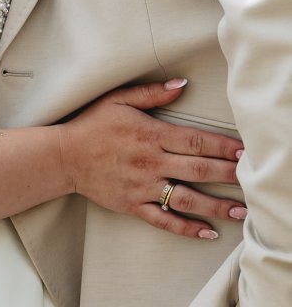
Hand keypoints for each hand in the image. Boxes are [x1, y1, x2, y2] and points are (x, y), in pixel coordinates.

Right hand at [59, 79, 245, 238]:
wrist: (65, 156)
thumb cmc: (92, 124)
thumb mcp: (118, 99)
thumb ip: (152, 93)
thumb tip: (182, 84)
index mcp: (150, 134)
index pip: (194, 141)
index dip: (221, 146)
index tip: (242, 151)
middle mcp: (151, 162)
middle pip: (197, 170)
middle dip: (227, 174)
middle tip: (250, 179)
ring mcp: (143, 186)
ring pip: (186, 198)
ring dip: (216, 205)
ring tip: (240, 211)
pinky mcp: (134, 205)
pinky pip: (164, 220)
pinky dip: (187, 228)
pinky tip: (207, 232)